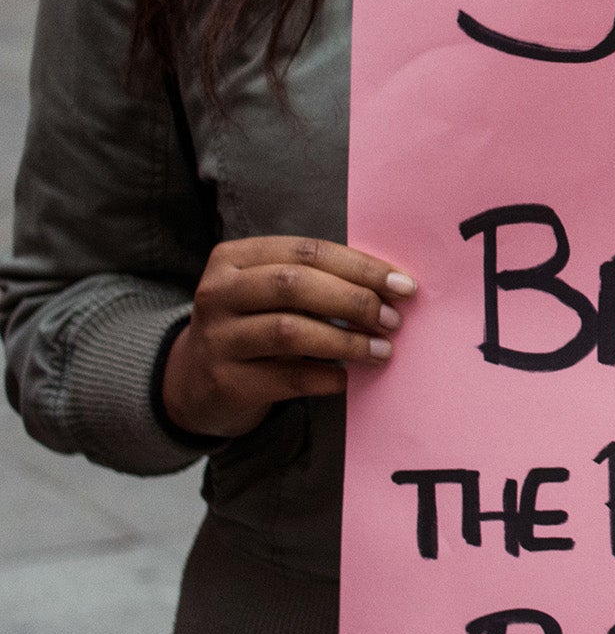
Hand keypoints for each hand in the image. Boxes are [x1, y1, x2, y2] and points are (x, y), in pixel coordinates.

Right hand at [161, 237, 416, 439]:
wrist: (192, 381)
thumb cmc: (253, 324)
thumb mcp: (270, 292)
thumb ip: (318, 280)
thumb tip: (393, 286)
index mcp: (234, 258)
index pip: (308, 251)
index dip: (362, 266)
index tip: (404, 286)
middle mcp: (218, 293)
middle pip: (296, 285)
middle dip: (355, 301)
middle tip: (393, 320)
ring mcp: (216, 339)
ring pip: (290, 330)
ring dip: (347, 341)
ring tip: (381, 350)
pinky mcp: (224, 382)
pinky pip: (287, 377)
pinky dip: (327, 377)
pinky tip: (347, 378)